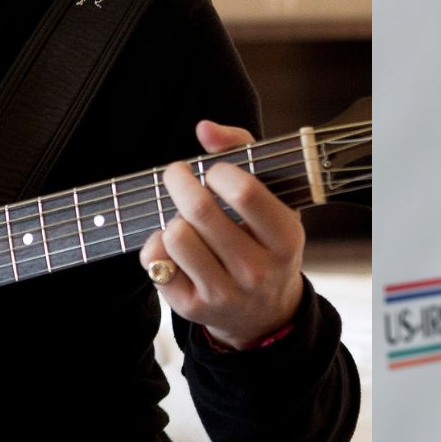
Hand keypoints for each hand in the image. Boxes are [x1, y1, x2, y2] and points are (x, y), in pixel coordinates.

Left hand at [140, 120, 304, 349]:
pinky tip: (173, 245)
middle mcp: (258, 270)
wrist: (265, 313)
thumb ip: (244, 149)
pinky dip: (156, 245)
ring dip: (172, 218)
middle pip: (200, 211)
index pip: (245, 192)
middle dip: (179, 181)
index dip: (219, 171)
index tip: (214, 171)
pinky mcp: (193, 308)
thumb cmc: (265, 241)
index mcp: (285, 238)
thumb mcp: (274, 197)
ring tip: (184, 219)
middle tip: (177, 174)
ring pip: (176, 236)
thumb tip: (205, 129)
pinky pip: (155, 262)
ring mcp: (225, 293)